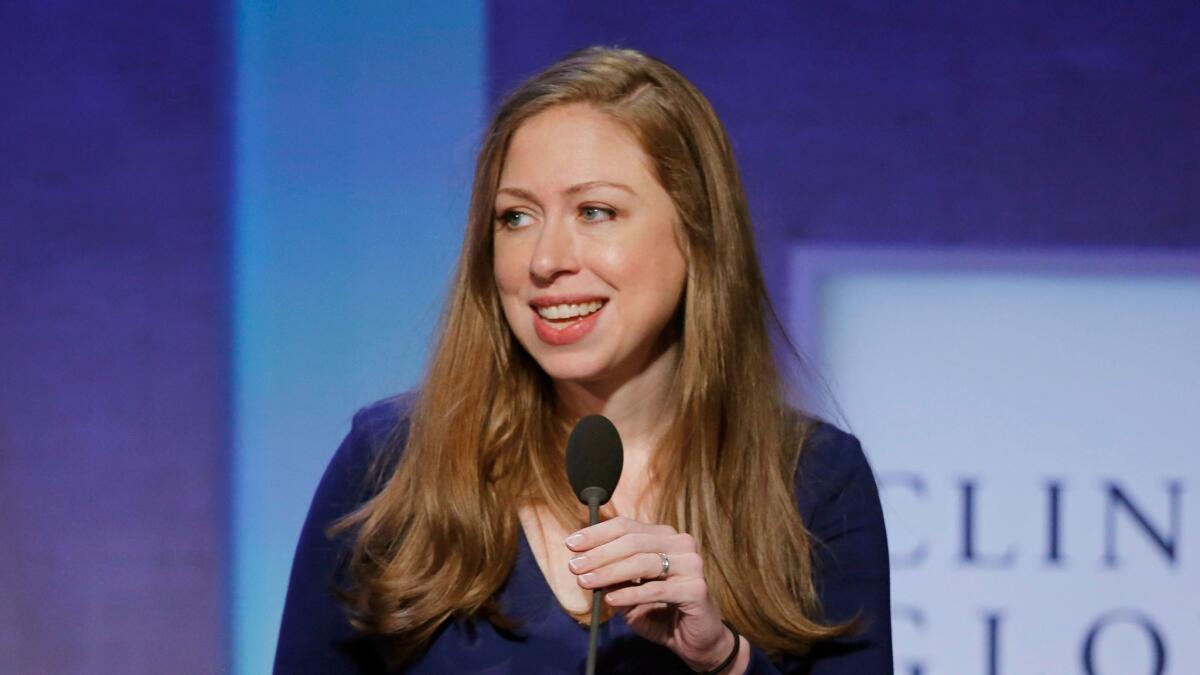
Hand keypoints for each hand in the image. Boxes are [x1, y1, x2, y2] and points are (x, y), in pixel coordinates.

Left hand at [565, 516, 741, 672]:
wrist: (694, 640)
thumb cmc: (660, 611)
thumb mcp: (629, 591)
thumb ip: (613, 575)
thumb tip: (584, 562)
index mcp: (664, 537)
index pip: (627, 526)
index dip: (597, 533)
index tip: (571, 544)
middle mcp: (681, 544)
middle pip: (633, 541)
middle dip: (599, 553)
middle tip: (574, 566)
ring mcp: (691, 565)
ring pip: (643, 562)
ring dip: (610, 572)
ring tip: (586, 581)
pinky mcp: (696, 588)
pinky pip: (656, 589)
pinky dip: (630, 593)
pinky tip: (610, 599)